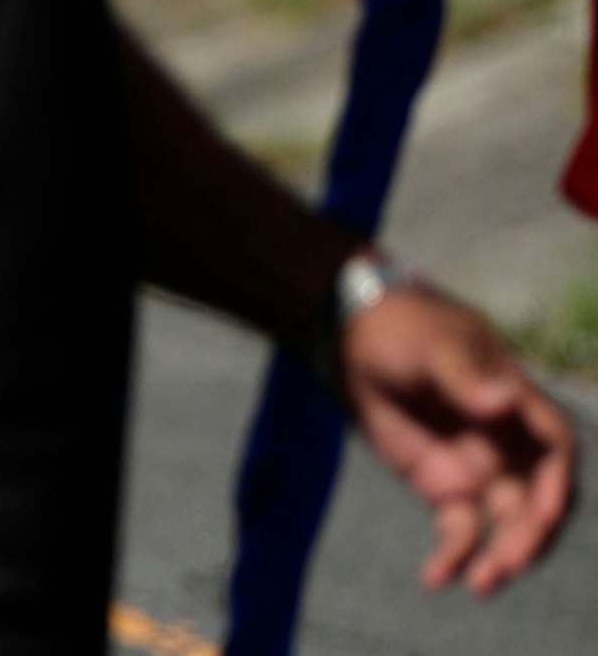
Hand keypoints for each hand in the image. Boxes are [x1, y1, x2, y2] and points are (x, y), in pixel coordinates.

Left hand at [339, 279, 576, 593]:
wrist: (356, 339)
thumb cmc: (404, 329)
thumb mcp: (431, 344)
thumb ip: (464, 375)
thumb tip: (502, 400)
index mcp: (517, 406)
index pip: (555, 449)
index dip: (557, 482)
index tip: (545, 512)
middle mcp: (508, 444)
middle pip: (536, 499)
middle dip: (530, 535)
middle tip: (505, 565)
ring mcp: (479, 468)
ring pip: (505, 523)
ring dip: (499, 555)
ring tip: (479, 584)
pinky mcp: (445, 486)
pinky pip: (460, 528)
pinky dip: (453, 554)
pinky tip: (437, 578)